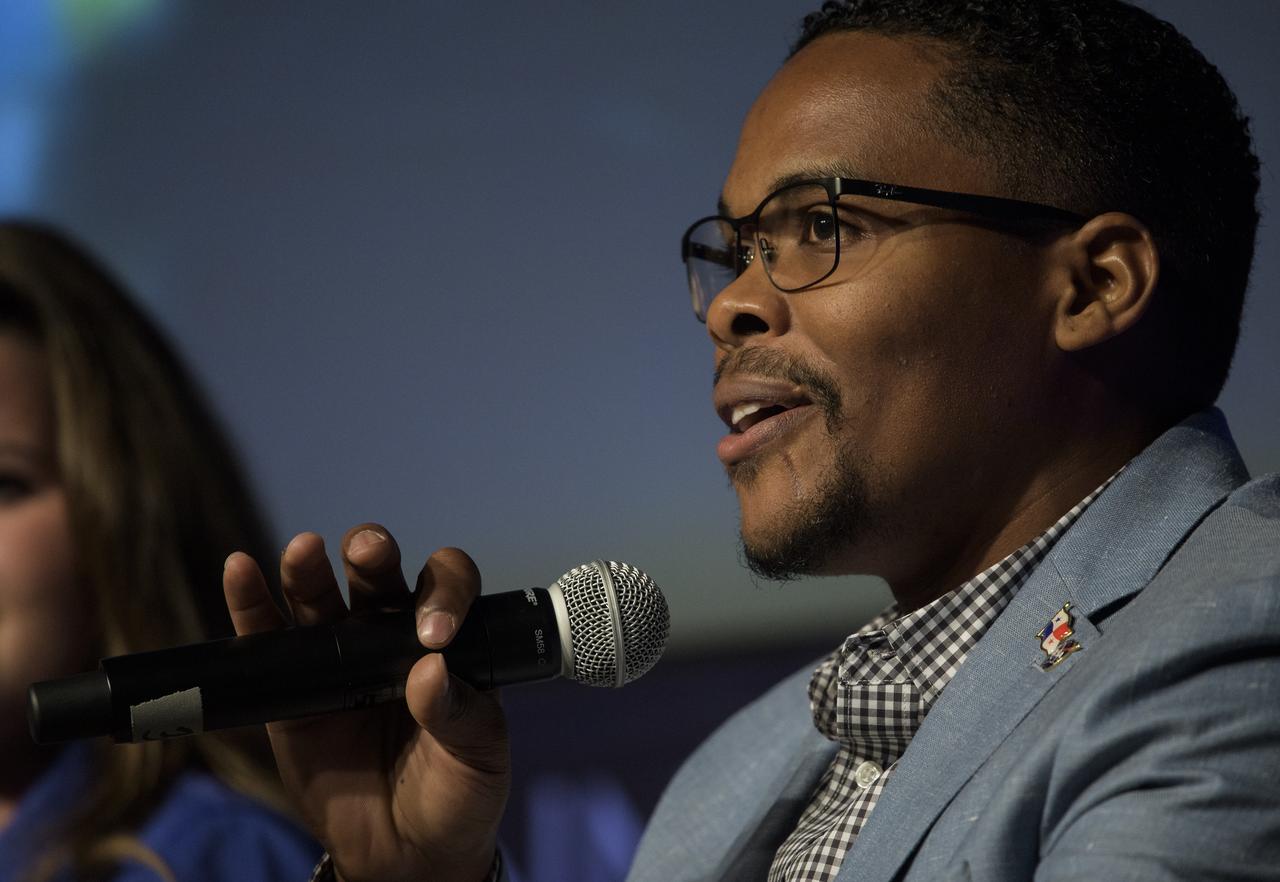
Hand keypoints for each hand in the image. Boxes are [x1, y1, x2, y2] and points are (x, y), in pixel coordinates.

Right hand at [223, 525, 509, 881]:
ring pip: (318, 596)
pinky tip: (240, 570)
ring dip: (308, 569)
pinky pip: (266, 639)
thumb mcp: (478, 757)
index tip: (435, 632)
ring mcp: (336, 657)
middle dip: (372, 553)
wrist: (405, 854)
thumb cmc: (456, 794)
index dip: (444, 592)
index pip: (445, 584)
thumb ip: (459, 715)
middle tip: (368, 553)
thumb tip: (430, 671)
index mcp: (443, 640)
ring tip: (304, 550)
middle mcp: (388, 635)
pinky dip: (250, 602)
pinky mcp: (288, 689)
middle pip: (376, 574)